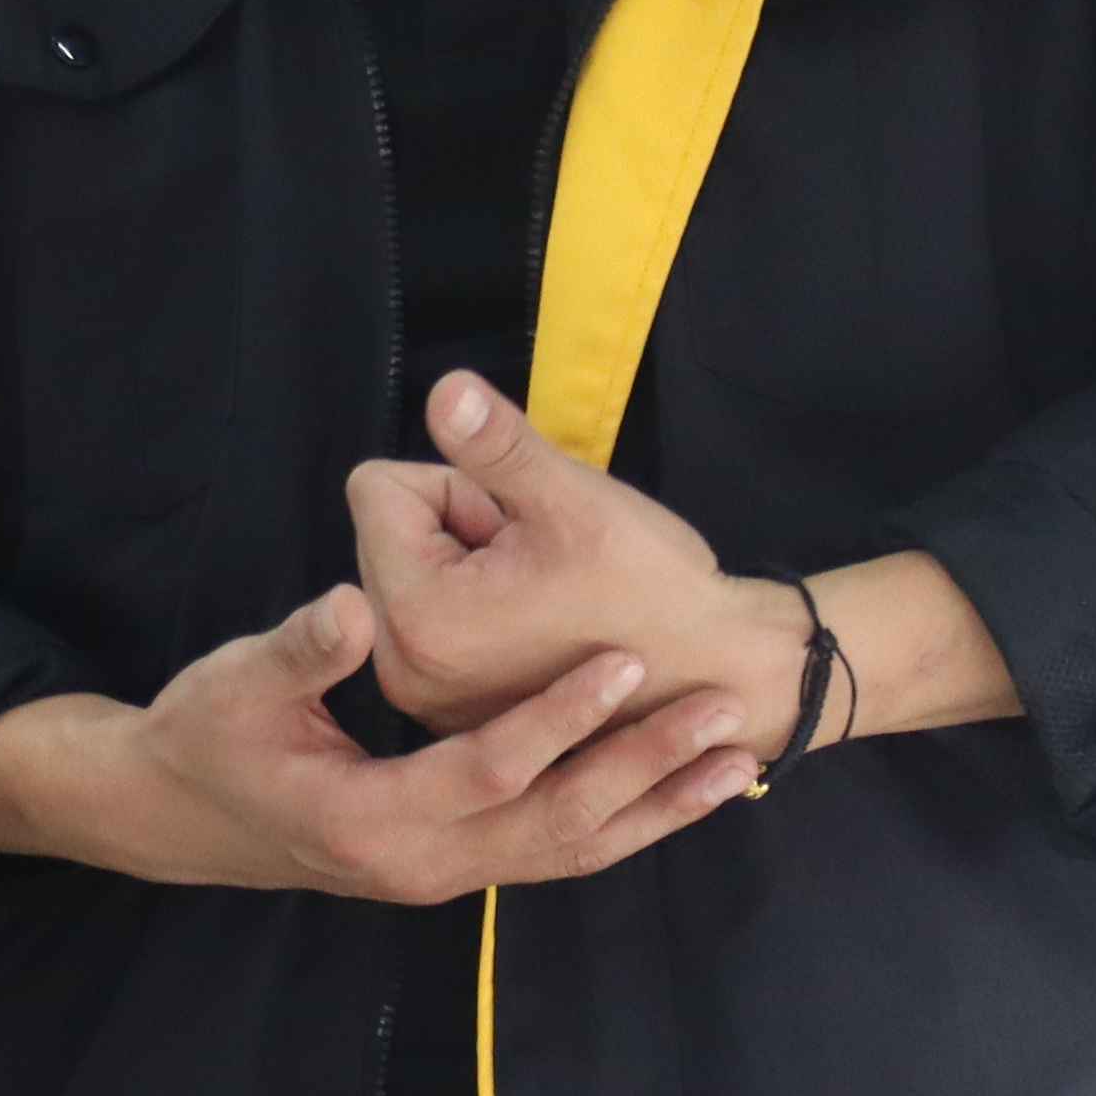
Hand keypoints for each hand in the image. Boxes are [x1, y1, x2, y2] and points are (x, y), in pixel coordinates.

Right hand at [0, 585, 767, 905]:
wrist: (175, 813)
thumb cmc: (206, 735)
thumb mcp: (237, 684)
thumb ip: (303, 651)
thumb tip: (353, 608)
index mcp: (368, 818)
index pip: (487, 771)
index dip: (560, 719)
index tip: (626, 661)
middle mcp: (420, 865)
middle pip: (554, 825)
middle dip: (642, 768)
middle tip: (717, 712)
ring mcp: (441, 878)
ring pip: (568, 851)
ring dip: (653, 807)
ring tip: (733, 761)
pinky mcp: (455, 869)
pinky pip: (554, 854)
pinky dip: (623, 824)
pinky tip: (677, 793)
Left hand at [345, 374, 789, 738]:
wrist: (716, 677)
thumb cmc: (654, 587)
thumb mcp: (575, 501)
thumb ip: (499, 445)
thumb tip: (443, 389)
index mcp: (418, 616)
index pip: (378, 488)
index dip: (458, 486)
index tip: (521, 526)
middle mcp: (400, 667)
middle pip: (386, 531)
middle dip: (457, 528)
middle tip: (539, 564)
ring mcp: (421, 693)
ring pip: (409, 569)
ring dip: (467, 563)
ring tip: (543, 594)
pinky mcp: (446, 706)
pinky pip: (428, 617)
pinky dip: (473, 603)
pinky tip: (537, 622)